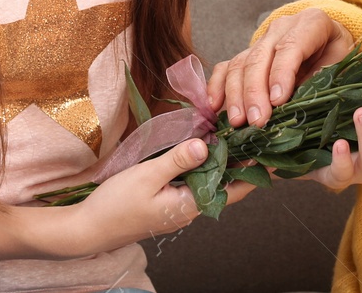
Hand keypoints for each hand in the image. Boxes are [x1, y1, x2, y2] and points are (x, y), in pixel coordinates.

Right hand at [66, 138, 256, 254]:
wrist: (88, 229)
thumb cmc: (115, 205)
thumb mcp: (147, 176)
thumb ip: (178, 159)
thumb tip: (207, 144)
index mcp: (192, 204)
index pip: (236, 187)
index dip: (257, 168)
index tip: (273, 148)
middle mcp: (191, 208)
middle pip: (227, 183)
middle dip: (244, 160)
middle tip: (258, 131)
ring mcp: (180, 206)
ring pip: (211, 181)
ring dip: (224, 160)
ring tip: (237, 134)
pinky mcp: (168, 201)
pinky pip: (195, 182)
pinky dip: (205, 164)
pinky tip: (203, 147)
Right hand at [206, 9, 354, 127]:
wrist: (332, 44)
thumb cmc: (339, 57)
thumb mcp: (342, 66)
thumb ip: (322, 82)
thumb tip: (297, 107)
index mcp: (312, 23)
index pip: (292, 45)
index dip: (282, 73)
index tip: (277, 101)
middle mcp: (282, 27)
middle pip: (260, 56)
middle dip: (255, 91)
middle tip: (257, 121)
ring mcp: (262, 40)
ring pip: (241, 63)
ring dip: (236, 94)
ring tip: (238, 121)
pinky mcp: (247, 53)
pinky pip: (227, 67)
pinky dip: (218, 86)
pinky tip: (215, 106)